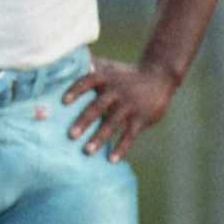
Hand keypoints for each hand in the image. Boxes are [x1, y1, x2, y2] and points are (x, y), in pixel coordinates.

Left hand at [62, 56, 176, 161]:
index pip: (88, 81)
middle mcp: (117, 91)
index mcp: (106, 79)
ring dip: (99, 137)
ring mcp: (129, 105)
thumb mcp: (110, 68)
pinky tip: (112, 160)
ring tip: (87, 151)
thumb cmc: (126, 75)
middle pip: (98, 106)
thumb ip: (90, 69)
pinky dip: (121, 148)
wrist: (160, 75)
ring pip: (112, 123)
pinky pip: (129, 135)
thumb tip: (64, 64)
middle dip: (84, 120)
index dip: (76, 90)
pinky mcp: (141, 118)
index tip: (63, 101)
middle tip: (70, 135)